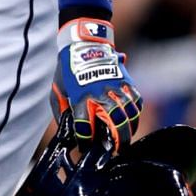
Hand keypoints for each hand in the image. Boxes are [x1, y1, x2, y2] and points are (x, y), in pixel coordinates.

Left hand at [53, 18, 142, 148]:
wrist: (84, 45)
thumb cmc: (68, 70)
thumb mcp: (57, 90)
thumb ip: (61, 112)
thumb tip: (67, 132)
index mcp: (82, 98)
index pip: (85, 127)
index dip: (85, 140)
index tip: (84, 147)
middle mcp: (102, 95)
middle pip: (116, 125)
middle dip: (117, 142)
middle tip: (115, 150)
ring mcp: (118, 89)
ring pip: (131, 116)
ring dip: (129, 130)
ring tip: (124, 139)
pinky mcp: (128, 84)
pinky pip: (137, 104)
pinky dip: (135, 115)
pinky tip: (130, 122)